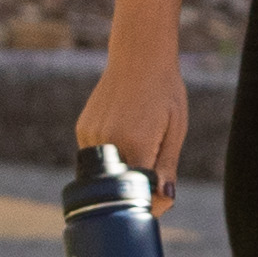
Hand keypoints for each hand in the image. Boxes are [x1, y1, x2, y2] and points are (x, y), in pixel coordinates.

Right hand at [79, 45, 188, 187]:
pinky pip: (95, 156)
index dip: (150, 200)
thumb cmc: (164, 91)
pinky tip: (124, 130)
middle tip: (153, 161)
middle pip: (120, 186)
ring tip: (140, 136)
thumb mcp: (175, 129)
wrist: (139, 56)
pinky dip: (111, 154)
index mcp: (135, 143)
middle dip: (137, 187)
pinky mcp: (82, 129)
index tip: (160, 198)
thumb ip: (167, 167)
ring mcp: (90, 134)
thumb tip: (164, 200)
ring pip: (106, 172)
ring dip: (122, 169)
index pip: (139, 192)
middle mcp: (108, 141)